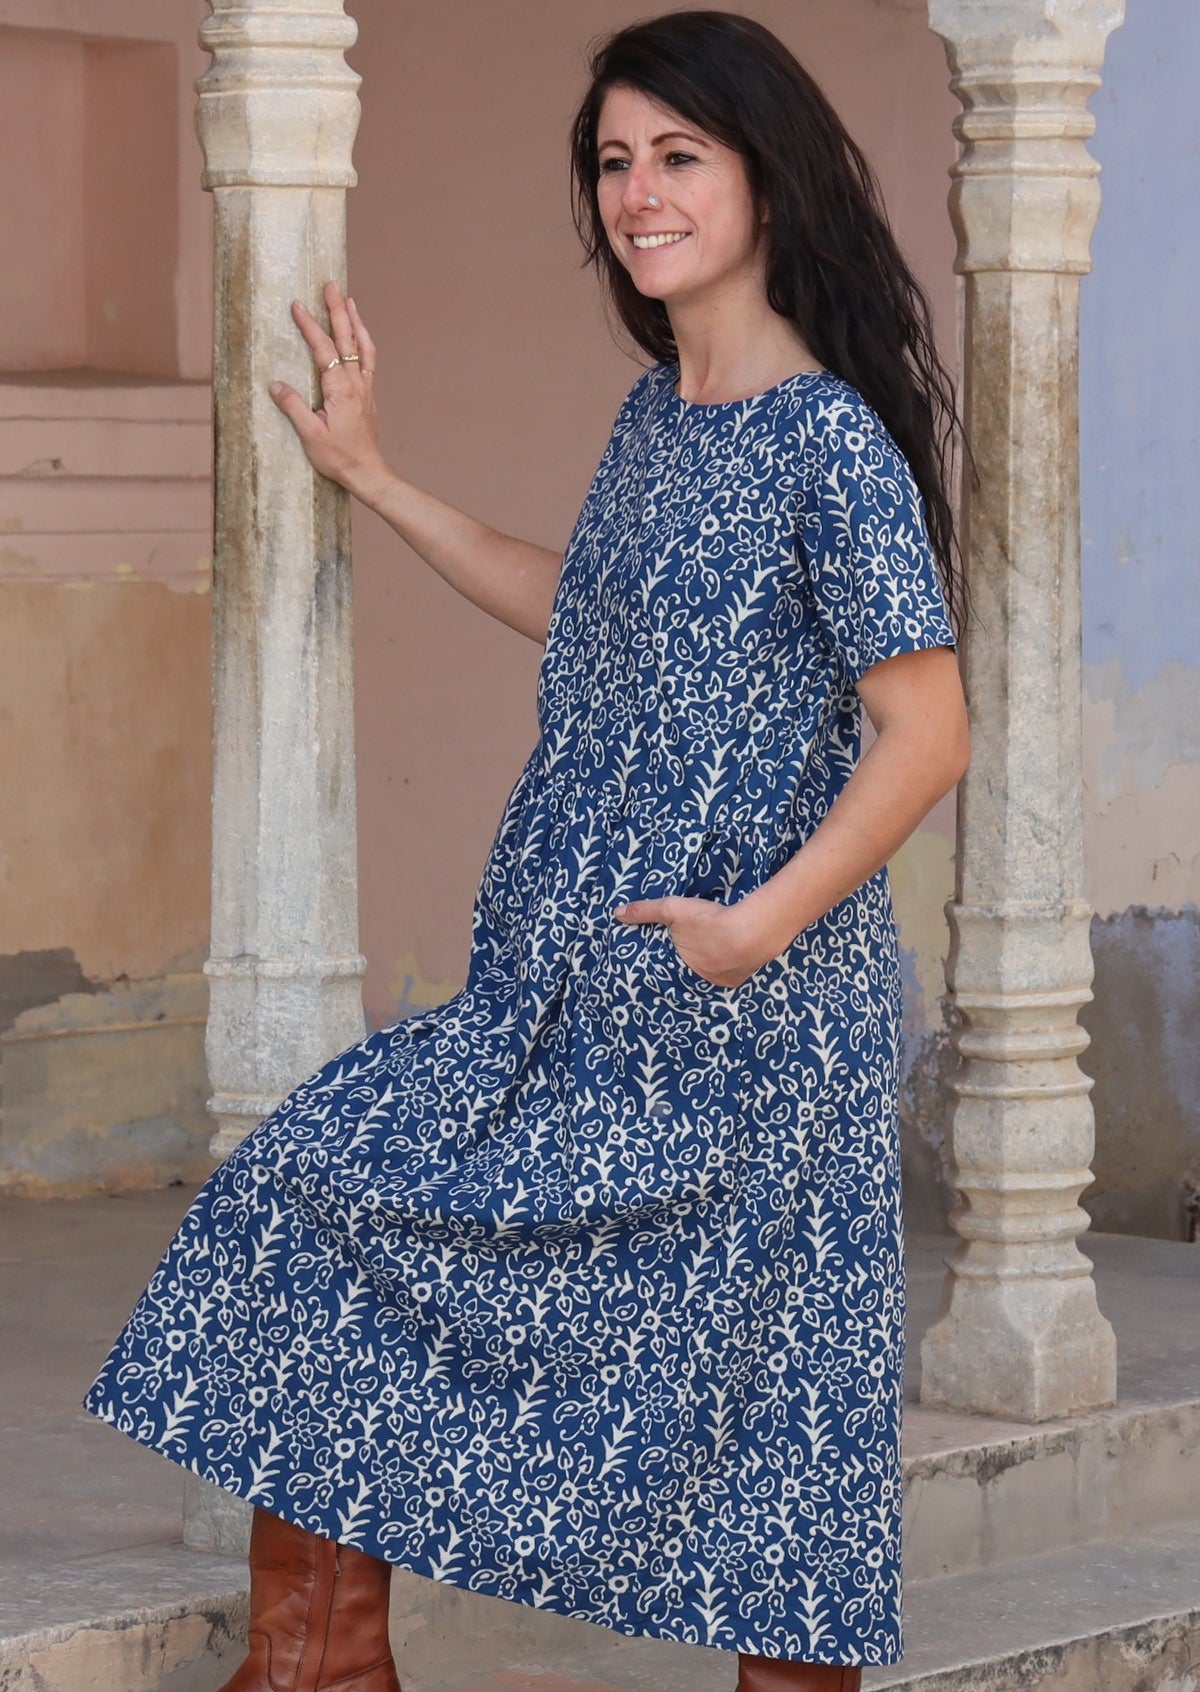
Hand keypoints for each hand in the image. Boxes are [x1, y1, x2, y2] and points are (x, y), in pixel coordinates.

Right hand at [268, 281, 389, 501]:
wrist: (368, 473)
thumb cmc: (339, 457)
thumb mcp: (310, 435)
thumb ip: (294, 407)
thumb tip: (275, 384)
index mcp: (340, 390)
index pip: (324, 349)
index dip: (310, 326)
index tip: (298, 305)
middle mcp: (356, 384)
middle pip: (348, 339)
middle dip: (338, 310)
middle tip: (331, 285)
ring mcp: (365, 389)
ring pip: (363, 347)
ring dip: (355, 322)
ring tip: (349, 300)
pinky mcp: (368, 396)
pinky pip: (368, 361)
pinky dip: (364, 342)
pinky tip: (360, 335)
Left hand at [614, 894, 781, 988]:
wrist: (754, 930)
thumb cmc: (710, 922)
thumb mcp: (673, 911)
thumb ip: (645, 911)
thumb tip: (616, 914)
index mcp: (683, 970)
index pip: (669, 970)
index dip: (667, 963)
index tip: (666, 956)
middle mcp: (703, 982)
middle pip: (692, 973)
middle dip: (689, 964)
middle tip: (691, 951)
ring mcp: (725, 982)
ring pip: (713, 974)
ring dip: (711, 964)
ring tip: (709, 952)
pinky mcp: (744, 977)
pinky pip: (731, 973)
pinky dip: (729, 963)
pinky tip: (730, 953)